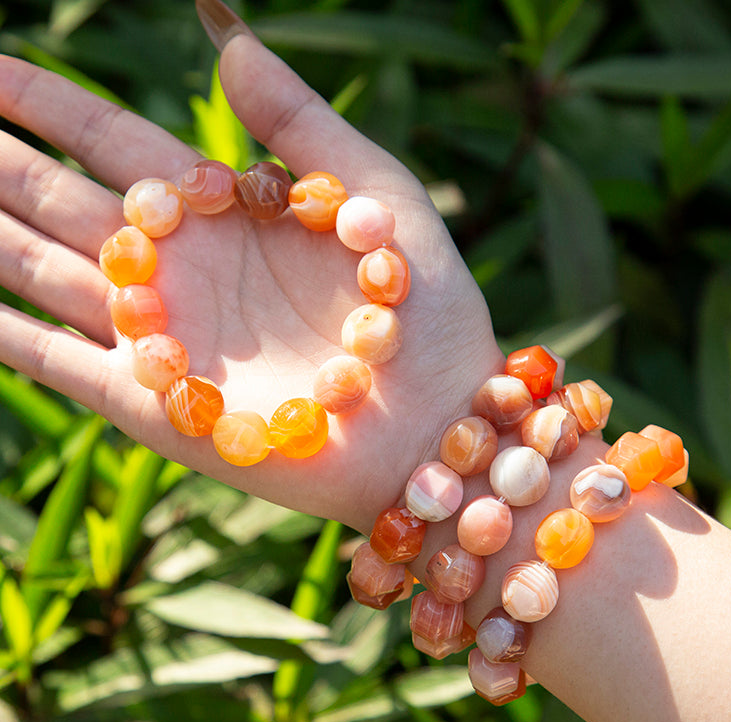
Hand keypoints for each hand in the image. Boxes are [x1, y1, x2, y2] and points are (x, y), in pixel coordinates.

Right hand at [0, 6, 501, 531]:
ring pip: (42, 273)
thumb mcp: (380, 193)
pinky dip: (5, 333)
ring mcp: (166, 340)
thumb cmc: (427, 311)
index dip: (52, 106)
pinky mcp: (156, 409)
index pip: (116, 145)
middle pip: (61, 203)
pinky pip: (57, 363)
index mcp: (229, 215)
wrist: (437, 423)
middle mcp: (186, 272)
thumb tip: (223, 32)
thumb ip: (301, 119)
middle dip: (0, 165)